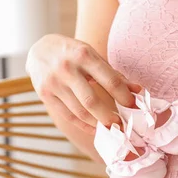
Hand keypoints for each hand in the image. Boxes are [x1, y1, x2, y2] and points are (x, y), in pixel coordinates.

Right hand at [26, 34, 140, 132]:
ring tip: (110, 128)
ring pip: (79, 112)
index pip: (109, 80)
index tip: (133, 106)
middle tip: (122, 125)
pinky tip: (95, 128)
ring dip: (98, 123)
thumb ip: (114, 74)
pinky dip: (84, 125)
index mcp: (84, 55)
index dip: (124, 96)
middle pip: (91, 101)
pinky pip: (68, 116)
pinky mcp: (45, 94)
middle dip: (109, 117)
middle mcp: (67, 68)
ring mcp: (54, 82)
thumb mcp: (93, 55)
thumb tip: (138, 91)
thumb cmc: (72, 53)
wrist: (39, 49)